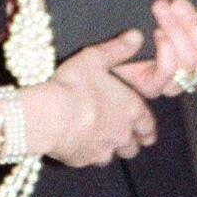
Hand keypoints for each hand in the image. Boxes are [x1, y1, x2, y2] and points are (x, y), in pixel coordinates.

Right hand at [25, 29, 157, 167]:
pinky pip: (90, 161)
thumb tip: (136, 36)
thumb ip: (117, 49)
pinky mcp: (83, 160)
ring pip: (114, 156)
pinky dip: (88, 154)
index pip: (148, 125)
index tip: (147, 133)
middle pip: (133, 146)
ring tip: (101, 143)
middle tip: (126, 140)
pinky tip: (78, 145)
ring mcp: (102, 150)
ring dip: (111, 150)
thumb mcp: (95, 58)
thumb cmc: (74, 85)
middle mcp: (121, 133)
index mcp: (130, 109)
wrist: (49, 116)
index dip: (147, 129)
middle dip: (131, 143)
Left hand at [116, 0, 196, 99]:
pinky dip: (165, 52)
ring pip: (190, 63)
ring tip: (162, 8)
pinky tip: (157, 35)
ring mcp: (173, 82)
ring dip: (176, 31)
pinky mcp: (151, 87)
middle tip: (179, 4)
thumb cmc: (146, 11)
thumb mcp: (182, 7)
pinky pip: (167, 75)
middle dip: (196, 27)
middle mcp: (195, 72)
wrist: (110, 20)